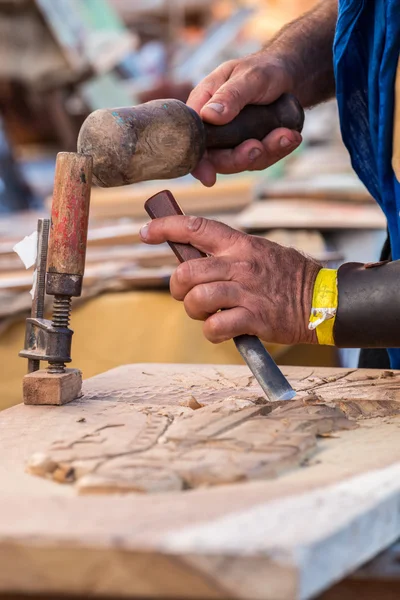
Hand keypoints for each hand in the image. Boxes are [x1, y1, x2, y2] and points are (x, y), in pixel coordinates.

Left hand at [140, 216, 320, 344]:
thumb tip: (195, 259)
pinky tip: (221, 329)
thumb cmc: (287, 277)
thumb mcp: (259, 252)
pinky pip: (215, 326)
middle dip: (176, 287)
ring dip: (194, 310)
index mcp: (240, 244)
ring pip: (197, 299)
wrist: (322, 300)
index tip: (146, 231)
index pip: (196, 228)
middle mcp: (240, 265)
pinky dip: (211, 331)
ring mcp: (247, 292)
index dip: (166, 227)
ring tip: (207, 313)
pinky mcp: (254, 318)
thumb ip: (229, 254)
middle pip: (187, 271)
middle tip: (185, 294)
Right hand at [187, 54, 302, 185]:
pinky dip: (279, 150)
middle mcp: (215, 129)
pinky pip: (262, 158)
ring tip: (286, 135)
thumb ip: (230, 96)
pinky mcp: (253, 148)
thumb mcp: (248, 77)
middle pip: (217, 159)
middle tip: (257, 147)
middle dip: (238, 158)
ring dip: (265, 153)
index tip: (208, 176)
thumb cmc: (263, 69)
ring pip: (242, 162)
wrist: (290, 76)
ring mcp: (234, 142)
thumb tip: (208, 116)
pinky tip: (292, 137)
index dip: (197, 161)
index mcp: (203, 107)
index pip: (191, 139)